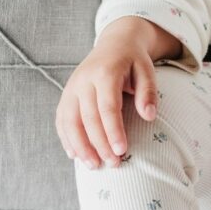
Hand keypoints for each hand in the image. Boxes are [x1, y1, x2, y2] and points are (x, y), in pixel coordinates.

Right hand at [55, 17, 172, 168]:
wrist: (115, 43)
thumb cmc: (133, 60)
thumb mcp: (147, 70)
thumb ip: (148, 92)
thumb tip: (149, 116)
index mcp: (105, 73)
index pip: (107, 107)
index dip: (113, 131)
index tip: (121, 151)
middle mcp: (84, 80)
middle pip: (88, 117)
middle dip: (99, 144)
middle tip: (113, 164)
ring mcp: (71, 87)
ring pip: (70, 121)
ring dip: (80, 146)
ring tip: (93, 166)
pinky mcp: (66, 94)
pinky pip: (61, 119)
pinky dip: (66, 138)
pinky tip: (75, 155)